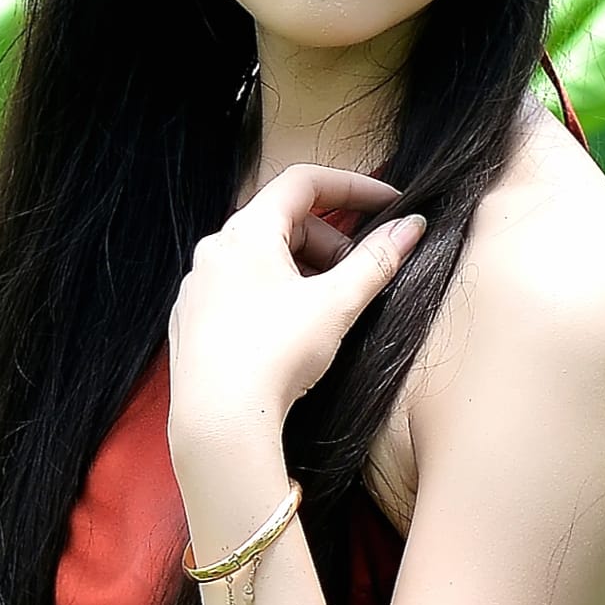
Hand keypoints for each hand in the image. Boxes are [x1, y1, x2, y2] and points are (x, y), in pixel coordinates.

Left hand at [163, 164, 420, 519]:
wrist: (218, 421)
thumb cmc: (273, 355)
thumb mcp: (337, 304)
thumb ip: (377, 260)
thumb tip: (411, 228)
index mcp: (245, 232)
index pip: (303, 183)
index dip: (352, 186)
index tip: (389, 203)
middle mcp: (214, 250)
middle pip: (283, 222)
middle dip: (330, 240)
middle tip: (361, 272)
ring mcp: (198, 286)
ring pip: (261, 258)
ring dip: (304, 269)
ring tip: (331, 305)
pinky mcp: (193, 321)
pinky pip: (240, 289)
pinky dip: (274, 293)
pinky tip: (293, 329)